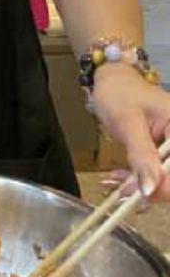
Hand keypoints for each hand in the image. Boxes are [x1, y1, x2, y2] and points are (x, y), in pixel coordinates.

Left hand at [92, 62, 169, 200]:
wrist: (112, 82)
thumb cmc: (119, 93)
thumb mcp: (127, 121)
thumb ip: (140, 154)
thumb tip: (150, 189)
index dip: (168, 186)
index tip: (144, 194)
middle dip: (154, 188)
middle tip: (125, 191)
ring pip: (167, 179)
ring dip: (144, 186)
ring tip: (119, 183)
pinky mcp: (166, 154)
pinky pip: (158, 175)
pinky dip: (140, 179)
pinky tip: (121, 177)